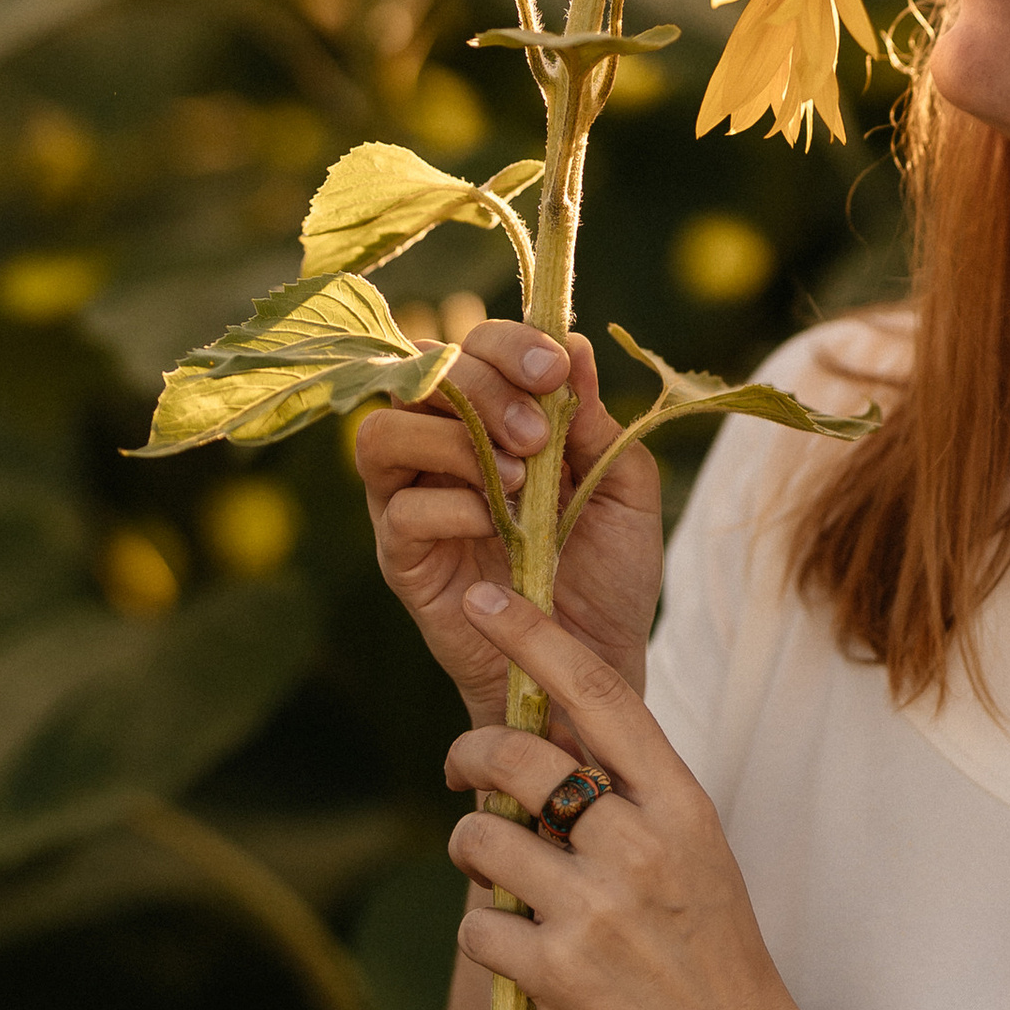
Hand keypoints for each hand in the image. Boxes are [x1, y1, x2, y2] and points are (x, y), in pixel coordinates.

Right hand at [354, 322, 662, 723]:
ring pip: (384, 433)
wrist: (595, 666)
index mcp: (497, 419)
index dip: (507, 343)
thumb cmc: (610, 575)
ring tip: (516, 483)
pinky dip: (450, 506)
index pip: (474, 347)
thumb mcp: (625, 490)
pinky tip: (497, 528)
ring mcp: (415, 502)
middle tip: (535, 436)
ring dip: (452, 441)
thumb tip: (574, 345)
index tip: (553, 369)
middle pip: (422, 374)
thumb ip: (597, 423)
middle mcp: (444, 448)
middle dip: (483, 388)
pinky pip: (398, 511)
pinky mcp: (402, 560)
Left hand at [444, 582, 818, 1009]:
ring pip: (479, 841)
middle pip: (516, 758)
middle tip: (463, 771)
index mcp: (680, 801)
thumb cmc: (712, 953)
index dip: (533, 635)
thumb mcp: (695, 851)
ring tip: (498, 877)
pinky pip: (475, 926)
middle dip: (470, 757)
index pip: (597, 690)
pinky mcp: (557, 976)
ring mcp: (596, 910)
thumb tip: (552, 725)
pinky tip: (517, 950)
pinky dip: (483, 935)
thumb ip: (632, 791)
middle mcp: (639, 844)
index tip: (488, 599)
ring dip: (472, 854)